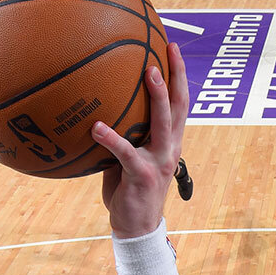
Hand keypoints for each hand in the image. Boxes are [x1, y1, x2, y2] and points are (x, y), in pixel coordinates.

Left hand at [92, 41, 186, 237]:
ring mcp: (159, 161)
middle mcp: (170, 147)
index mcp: (169, 141)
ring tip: (149, 72)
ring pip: (164, 122)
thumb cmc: (128, 189)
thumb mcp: (127, 157)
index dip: (179, 75)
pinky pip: (126, 152)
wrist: (136, 227)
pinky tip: (96, 126)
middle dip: (177, 75)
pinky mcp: (142, 174)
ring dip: (158, 96)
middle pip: (180, 105)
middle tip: (170, 49)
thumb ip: (122, 134)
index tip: (173, 47)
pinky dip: (111, 138)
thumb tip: (95, 107)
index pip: (180, 103)